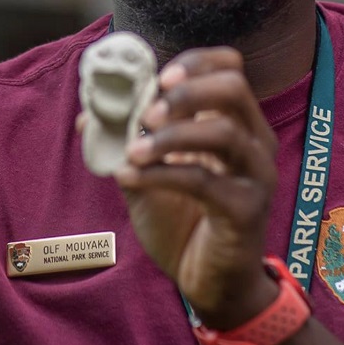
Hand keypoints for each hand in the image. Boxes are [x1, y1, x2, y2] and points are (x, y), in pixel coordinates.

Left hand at [114, 46, 278, 328]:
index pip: (229, 67)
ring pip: (223, 131)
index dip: (194, 63)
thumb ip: (127, 143)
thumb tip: (87, 116)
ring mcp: (256, 173)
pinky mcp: (246, 209)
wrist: (208, 281)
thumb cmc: (182, 221)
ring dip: (170, 136)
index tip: (159, 77)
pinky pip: (203, 181)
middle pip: (233, 87)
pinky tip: (129, 178)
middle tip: (148, 113)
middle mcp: (255, 140)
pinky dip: (159, 174)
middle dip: (186, 91)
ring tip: (132, 151)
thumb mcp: (149, 174)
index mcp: (236, 122)